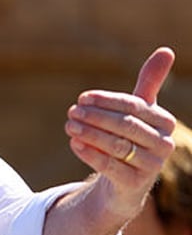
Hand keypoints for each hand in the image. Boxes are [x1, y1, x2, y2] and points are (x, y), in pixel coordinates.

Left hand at [65, 47, 176, 218]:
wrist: (126, 181)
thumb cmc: (132, 137)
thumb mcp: (140, 110)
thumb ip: (150, 82)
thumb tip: (167, 50)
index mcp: (164, 122)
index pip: (133, 106)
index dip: (106, 100)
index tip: (81, 97)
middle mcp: (164, 144)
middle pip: (125, 126)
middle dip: (95, 117)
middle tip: (71, 111)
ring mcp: (152, 166)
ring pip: (117, 145)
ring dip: (89, 134)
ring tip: (69, 126)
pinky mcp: (135, 184)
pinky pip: (111, 167)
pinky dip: (91, 154)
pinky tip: (74, 144)